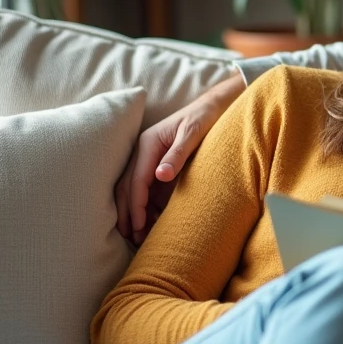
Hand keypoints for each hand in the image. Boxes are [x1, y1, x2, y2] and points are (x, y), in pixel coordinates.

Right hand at [114, 74, 244, 242]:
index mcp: (148, 143)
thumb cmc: (204, 117)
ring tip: (138, 236)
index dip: (135, 204)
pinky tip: (151, 221)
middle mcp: (144, 151)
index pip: (137, 180)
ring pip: (134, 189)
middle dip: (128, 213)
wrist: (214, 105)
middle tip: (133, 237)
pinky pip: (147, 188)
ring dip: (134, 212)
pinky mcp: (158, 163)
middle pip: (128, 187)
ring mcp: (150, 157)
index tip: (138, 225)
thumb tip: (159, 176)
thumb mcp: (193, 133)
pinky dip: (146, 205)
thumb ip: (177, 154)